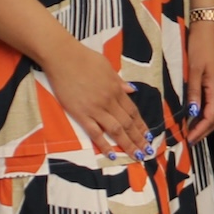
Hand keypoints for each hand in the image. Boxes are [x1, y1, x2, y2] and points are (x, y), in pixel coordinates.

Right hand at [40, 36, 149, 158]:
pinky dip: (104, 144)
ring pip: (116, 130)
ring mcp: (96, 108)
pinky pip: (95, 132)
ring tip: (136, 155)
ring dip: (127, 144)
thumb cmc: (86, 59)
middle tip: (147, 151)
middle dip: (139, 138)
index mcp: (117, 89)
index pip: (133, 111)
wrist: (65, 58)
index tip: (148, 136)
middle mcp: (110, 101)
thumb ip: (120, 82)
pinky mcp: (81, 114)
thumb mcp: (108, 68)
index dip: (141, 125)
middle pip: (128, 123)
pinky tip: (111, 154)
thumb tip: (132, 90)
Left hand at [185, 19, 213, 141]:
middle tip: (187, 141)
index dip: (199, 132)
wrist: (207, 30)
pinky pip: (211, 105)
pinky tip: (192, 116)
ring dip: (203, 125)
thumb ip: (193, 93)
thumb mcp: (194, 71)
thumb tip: (192, 114)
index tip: (187, 141)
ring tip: (188, 132)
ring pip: (213, 113)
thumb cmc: (200, 48)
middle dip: (202, 132)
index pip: (210, 118)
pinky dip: (203, 115)